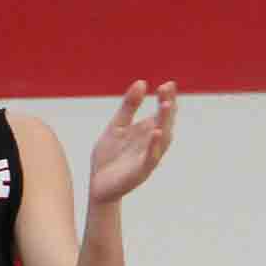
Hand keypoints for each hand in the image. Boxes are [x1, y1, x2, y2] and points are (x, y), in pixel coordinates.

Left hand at [88, 80, 176, 205]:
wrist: (97, 184)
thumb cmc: (109, 156)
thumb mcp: (116, 126)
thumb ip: (128, 106)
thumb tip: (141, 82)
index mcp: (146, 132)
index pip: (161, 113)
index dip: (166, 98)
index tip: (168, 84)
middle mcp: (151, 143)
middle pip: (165, 123)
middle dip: (167, 107)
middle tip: (167, 90)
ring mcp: (148, 158)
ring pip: (162, 139)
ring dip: (165, 122)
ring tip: (166, 105)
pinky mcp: (140, 172)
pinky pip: (151, 158)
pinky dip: (154, 145)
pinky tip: (156, 132)